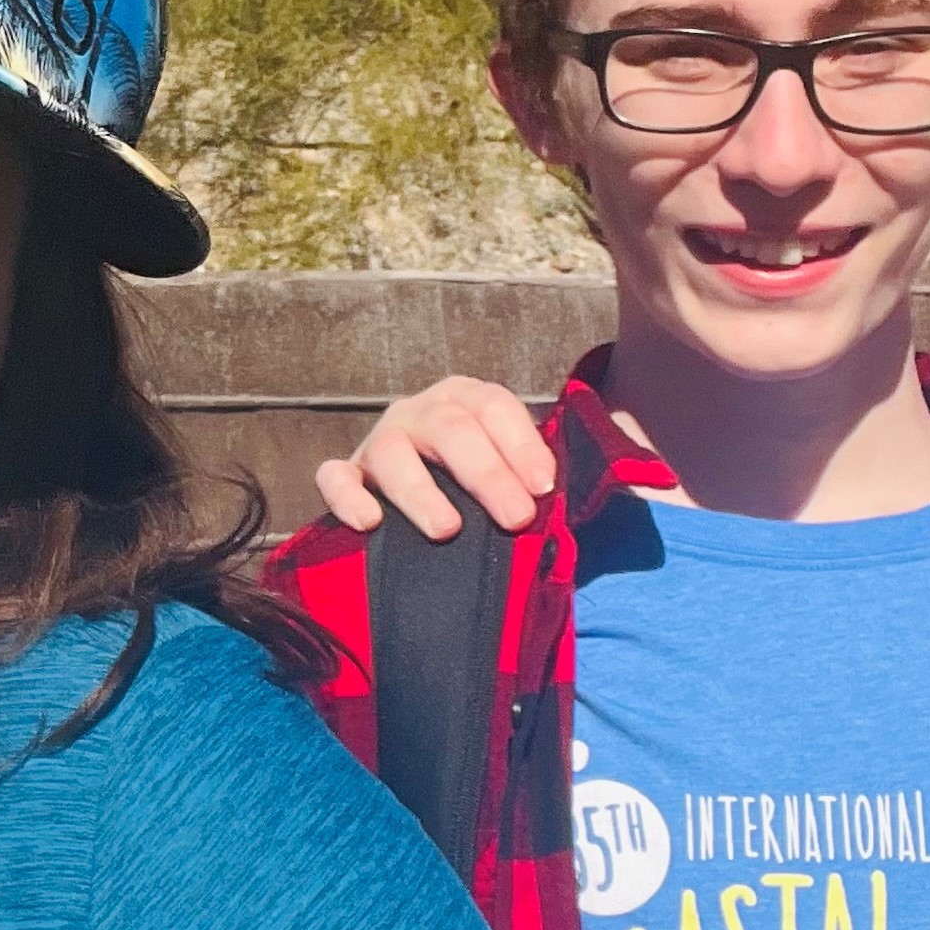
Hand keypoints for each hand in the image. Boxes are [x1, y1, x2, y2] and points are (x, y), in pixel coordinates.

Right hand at [313, 374, 555, 540]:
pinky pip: (333, 477)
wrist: (428, 512)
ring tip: (447, 529)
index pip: (493, 405)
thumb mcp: (520, 469)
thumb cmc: (485, 488)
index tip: (543, 487)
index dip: (521, 444)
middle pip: (450, 428)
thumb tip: (597, 457)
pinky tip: (370, 522)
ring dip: (420, 490)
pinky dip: (347, 496)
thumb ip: (551, 467)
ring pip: (391, 452)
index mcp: (465, 400)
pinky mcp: (347, 476)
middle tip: (516, 517)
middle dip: (486, 474)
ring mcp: (379, 443)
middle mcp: (420, 413)